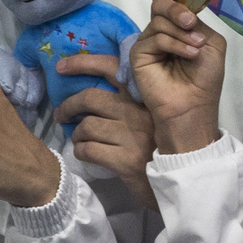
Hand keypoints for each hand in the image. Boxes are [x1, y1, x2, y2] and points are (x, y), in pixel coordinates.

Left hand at [55, 53, 156, 209]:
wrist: (181, 179)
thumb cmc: (163, 146)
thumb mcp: (152, 117)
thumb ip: (130, 104)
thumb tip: (91, 96)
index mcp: (144, 97)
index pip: (111, 68)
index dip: (82, 64)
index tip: (61, 66)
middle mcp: (139, 112)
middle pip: (90, 98)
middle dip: (69, 106)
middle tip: (61, 114)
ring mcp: (133, 136)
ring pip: (87, 126)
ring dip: (76, 134)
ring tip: (78, 140)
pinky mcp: (126, 160)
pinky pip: (89, 150)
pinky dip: (80, 152)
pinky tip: (84, 154)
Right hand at [130, 0, 224, 155]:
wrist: (194, 105)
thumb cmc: (205, 78)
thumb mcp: (211, 43)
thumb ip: (197, 23)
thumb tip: (184, 10)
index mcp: (178, 25)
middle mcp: (161, 30)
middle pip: (159, 3)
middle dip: (175, 8)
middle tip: (190, 22)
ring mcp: (148, 42)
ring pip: (158, 19)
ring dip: (181, 32)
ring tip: (195, 49)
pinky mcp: (138, 54)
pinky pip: (155, 38)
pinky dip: (174, 44)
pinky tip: (188, 55)